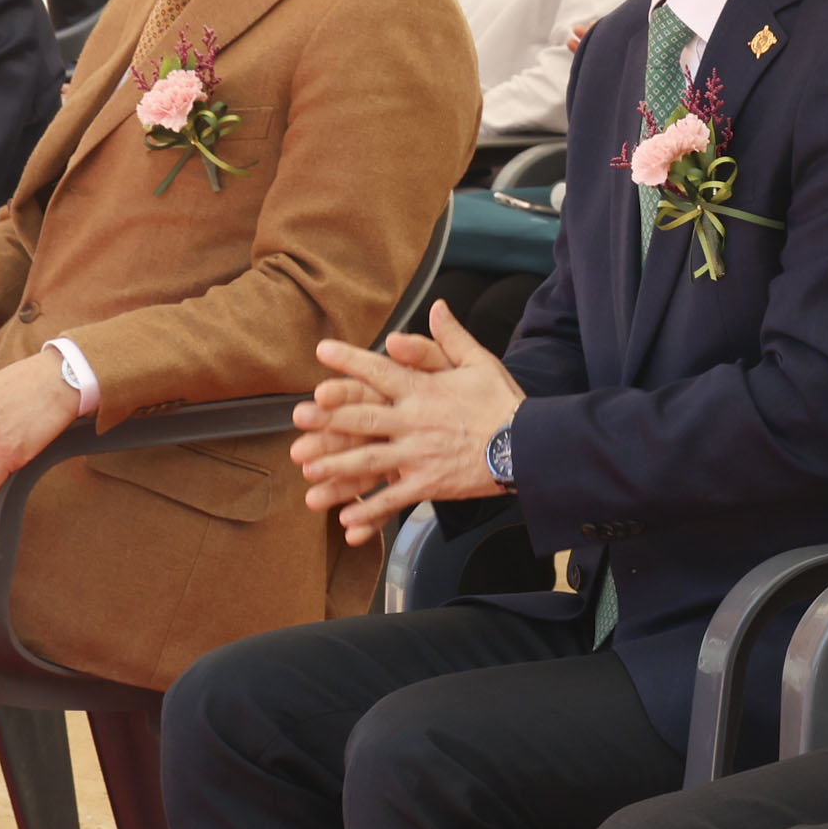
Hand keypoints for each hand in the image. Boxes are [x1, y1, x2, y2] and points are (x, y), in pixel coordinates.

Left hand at [291, 303, 526, 543]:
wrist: (529, 446)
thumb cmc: (503, 402)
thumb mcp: (480, 363)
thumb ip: (451, 337)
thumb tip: (436, 306)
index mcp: (424, 390)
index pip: (381, 371)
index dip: (350, 361)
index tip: (322, 351)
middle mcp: (415, 422)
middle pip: (364, 419)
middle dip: (328, 419)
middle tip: (298, 418)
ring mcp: (419, 455)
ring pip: (369, 461)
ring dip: (336, 467)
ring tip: (307, 471)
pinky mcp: (428, 483)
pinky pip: (393, 498)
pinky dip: (369, 511)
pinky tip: (346, 521)